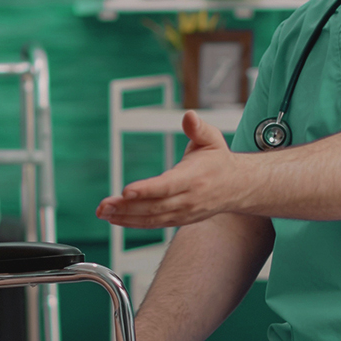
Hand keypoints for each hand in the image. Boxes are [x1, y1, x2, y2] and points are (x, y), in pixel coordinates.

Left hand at [96, 111, 236, 227]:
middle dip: (126, 207)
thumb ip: (198, 128)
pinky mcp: (178, 220)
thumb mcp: (212, 139)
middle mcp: (188, 199)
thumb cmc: (219, 161)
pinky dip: (133, 223)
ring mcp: (183, 213)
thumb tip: (189, 116)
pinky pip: (153, 224)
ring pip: (151, 218)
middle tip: (103, 206)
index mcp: (194, 178)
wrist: (237, 187)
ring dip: (125, 217)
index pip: (167, 186)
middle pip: (153, 206)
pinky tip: (116, 218)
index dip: (146, 190)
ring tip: (103, 213)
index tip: (126, 191)